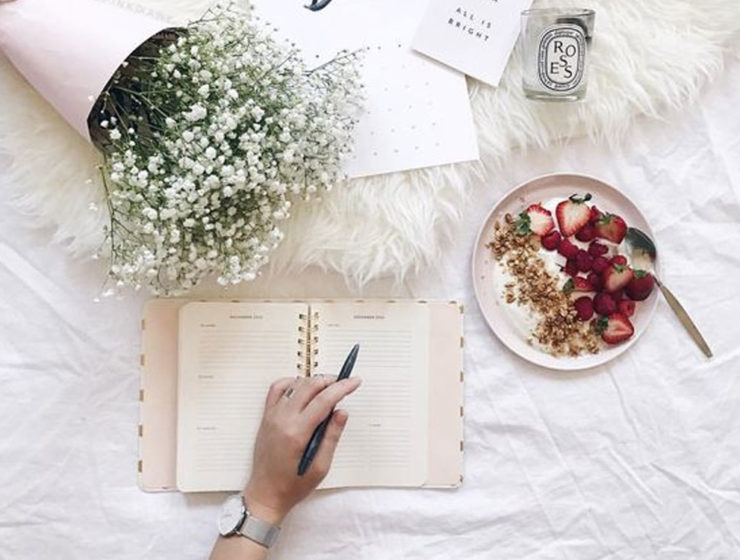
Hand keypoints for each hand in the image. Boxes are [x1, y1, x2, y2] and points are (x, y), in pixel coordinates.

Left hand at [244, 375, 361, 524]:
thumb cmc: (292, 485)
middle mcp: (282, 420)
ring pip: (295, 385)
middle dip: (330, 381)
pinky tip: (303, 390)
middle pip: (309, 386)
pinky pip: (277, 389)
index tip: (355, 381)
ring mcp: (272, 416)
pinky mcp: (266, 417)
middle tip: (344, 385)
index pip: (323, 400)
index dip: (342, 388)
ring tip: (328, 390)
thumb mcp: (320, 467)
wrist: (265, 494)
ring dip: (314, 382)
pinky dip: (292, 383)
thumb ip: (331, 437)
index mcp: (297, 433)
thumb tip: (342, 412)